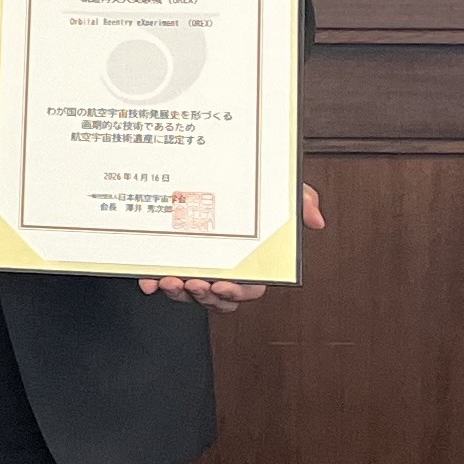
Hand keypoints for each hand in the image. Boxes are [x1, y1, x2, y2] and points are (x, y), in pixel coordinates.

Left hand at [142, 182, 328, 313]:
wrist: (208, 165)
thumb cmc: (251, 187)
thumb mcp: (278, 190)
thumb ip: (301, 201)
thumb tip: (316, 220)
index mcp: (250, 261)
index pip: (249, 289)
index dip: (237, 293)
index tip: (224, 286)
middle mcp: (223, 268)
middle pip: (216, 297)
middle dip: (205, 296)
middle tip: (196, 284)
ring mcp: (196, 266)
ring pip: (189, 293)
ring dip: (179, 293)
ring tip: (170, 280)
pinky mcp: (170, 260)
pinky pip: (162, 279)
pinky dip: (153, 283)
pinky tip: (147, 280)